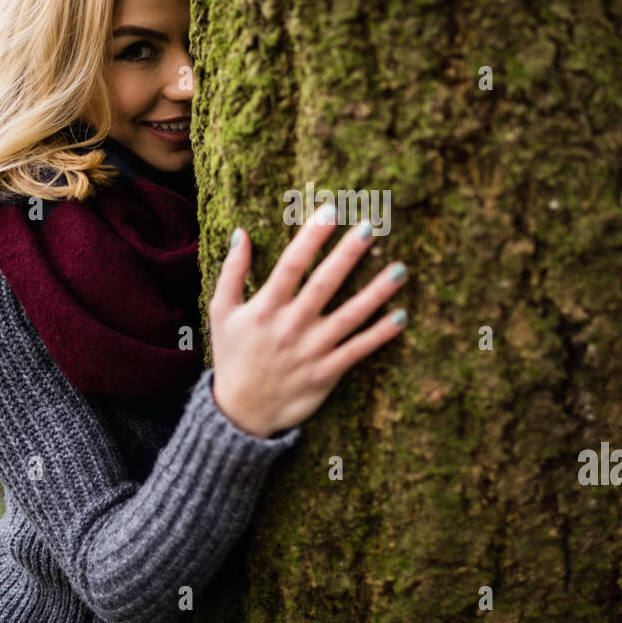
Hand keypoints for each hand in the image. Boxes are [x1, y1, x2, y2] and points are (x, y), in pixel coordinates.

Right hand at [208, 205, 407, 437]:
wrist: (240, 413)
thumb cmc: (232, 356)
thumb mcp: (221, 312)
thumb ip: (232, 272)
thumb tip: (241, 233)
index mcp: (266, 308)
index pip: (291, 264)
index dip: (312, 236)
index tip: (331, 209)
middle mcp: (291, 326)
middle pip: (324, 284)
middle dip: (348, 255)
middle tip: (371, 227)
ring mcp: (311, 351)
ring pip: (349, 317)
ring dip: (376, 293)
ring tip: (400, 269)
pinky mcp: (326, 373)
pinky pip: (358, 351)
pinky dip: (380, 335)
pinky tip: (401, 316)